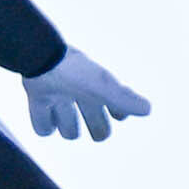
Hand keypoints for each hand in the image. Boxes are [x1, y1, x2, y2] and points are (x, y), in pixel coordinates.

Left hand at [23, 49, 150, 141]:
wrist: (41, 58)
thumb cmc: (76, 72)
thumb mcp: (102, 87)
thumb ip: (124, 100)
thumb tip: (148, 109)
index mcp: (99, 91)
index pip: (118, 110)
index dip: (120, 113)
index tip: (115, 109)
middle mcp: (82, 97)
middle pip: (96, 126)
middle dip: (95, 125)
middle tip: (89, 115)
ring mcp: (61, 101)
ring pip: (69, 130)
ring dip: (66, 123)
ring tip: (60, 104)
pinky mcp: (39, 104)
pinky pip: (43, 129)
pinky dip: (43, 124)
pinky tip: (45, 109)